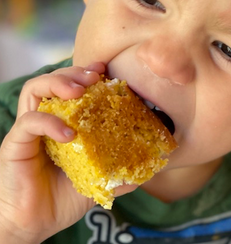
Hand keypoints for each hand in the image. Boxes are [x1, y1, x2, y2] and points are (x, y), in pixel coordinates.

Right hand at [0, 63, 104, 243]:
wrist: (36, 222)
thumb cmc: (65, 197)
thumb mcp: (100, 180)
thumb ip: (122, 170)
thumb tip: (151, 167)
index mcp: (66, 122)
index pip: (74, 87)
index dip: (89, 74)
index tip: (107, 70)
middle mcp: (46, 119)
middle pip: (55, 80)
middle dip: (76, 72)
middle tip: (95, 77)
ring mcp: (30, 130)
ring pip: (35, 89)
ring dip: (58, 83)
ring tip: (79, 92)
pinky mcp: (16, 144)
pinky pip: (29, 122)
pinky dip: (49, 122)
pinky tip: (69, 134)